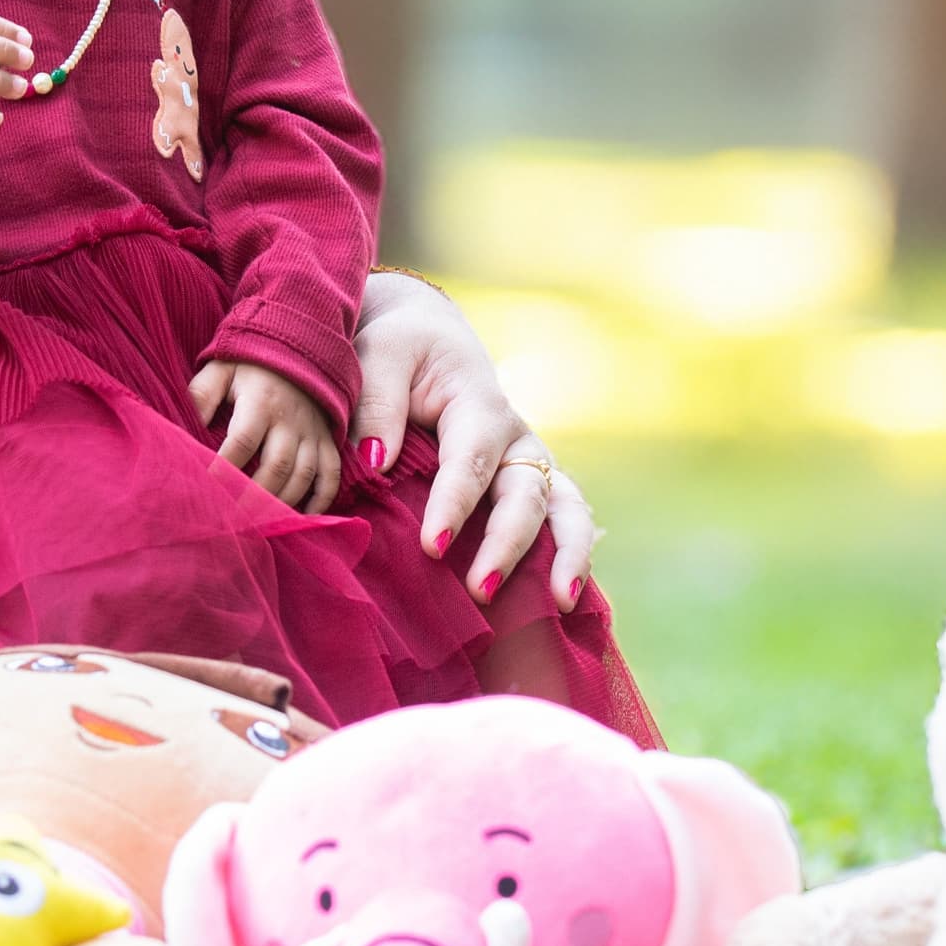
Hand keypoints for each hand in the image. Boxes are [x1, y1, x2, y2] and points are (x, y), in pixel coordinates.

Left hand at [190, 357, 342, 513]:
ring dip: (283, 502)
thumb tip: (184, 428)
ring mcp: (312, 431)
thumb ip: (201, 395)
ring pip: (303, 474)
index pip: (241, 442)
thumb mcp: (221, 370)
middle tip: (234, 522)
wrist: (298, 347)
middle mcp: (290, 420)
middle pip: (275, 466)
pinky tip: (305, 516)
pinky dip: (322, 498)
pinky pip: (332, 473)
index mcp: (260, 402)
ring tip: (262, 524)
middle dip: (254, 498)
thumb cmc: (249, 365)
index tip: (206, 492)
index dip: (224, 469)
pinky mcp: (327, 438)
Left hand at [345, 273, 598, 607]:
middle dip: (509, 543)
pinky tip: (567, 604)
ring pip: (567, 509)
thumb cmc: (399, 350)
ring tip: (562, 603)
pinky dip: (570, 559)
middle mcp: (515, 439)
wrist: (429, 341)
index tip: (432, 546)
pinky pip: (562, 524)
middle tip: (481, 589)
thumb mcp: (379, 355)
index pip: (471, 460)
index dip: (455, 504)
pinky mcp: (530, 488)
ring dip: (567, 555)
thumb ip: (376, 402)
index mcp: (479, 404)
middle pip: (527, 492)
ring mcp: (530, 466)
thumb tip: (376, 461)